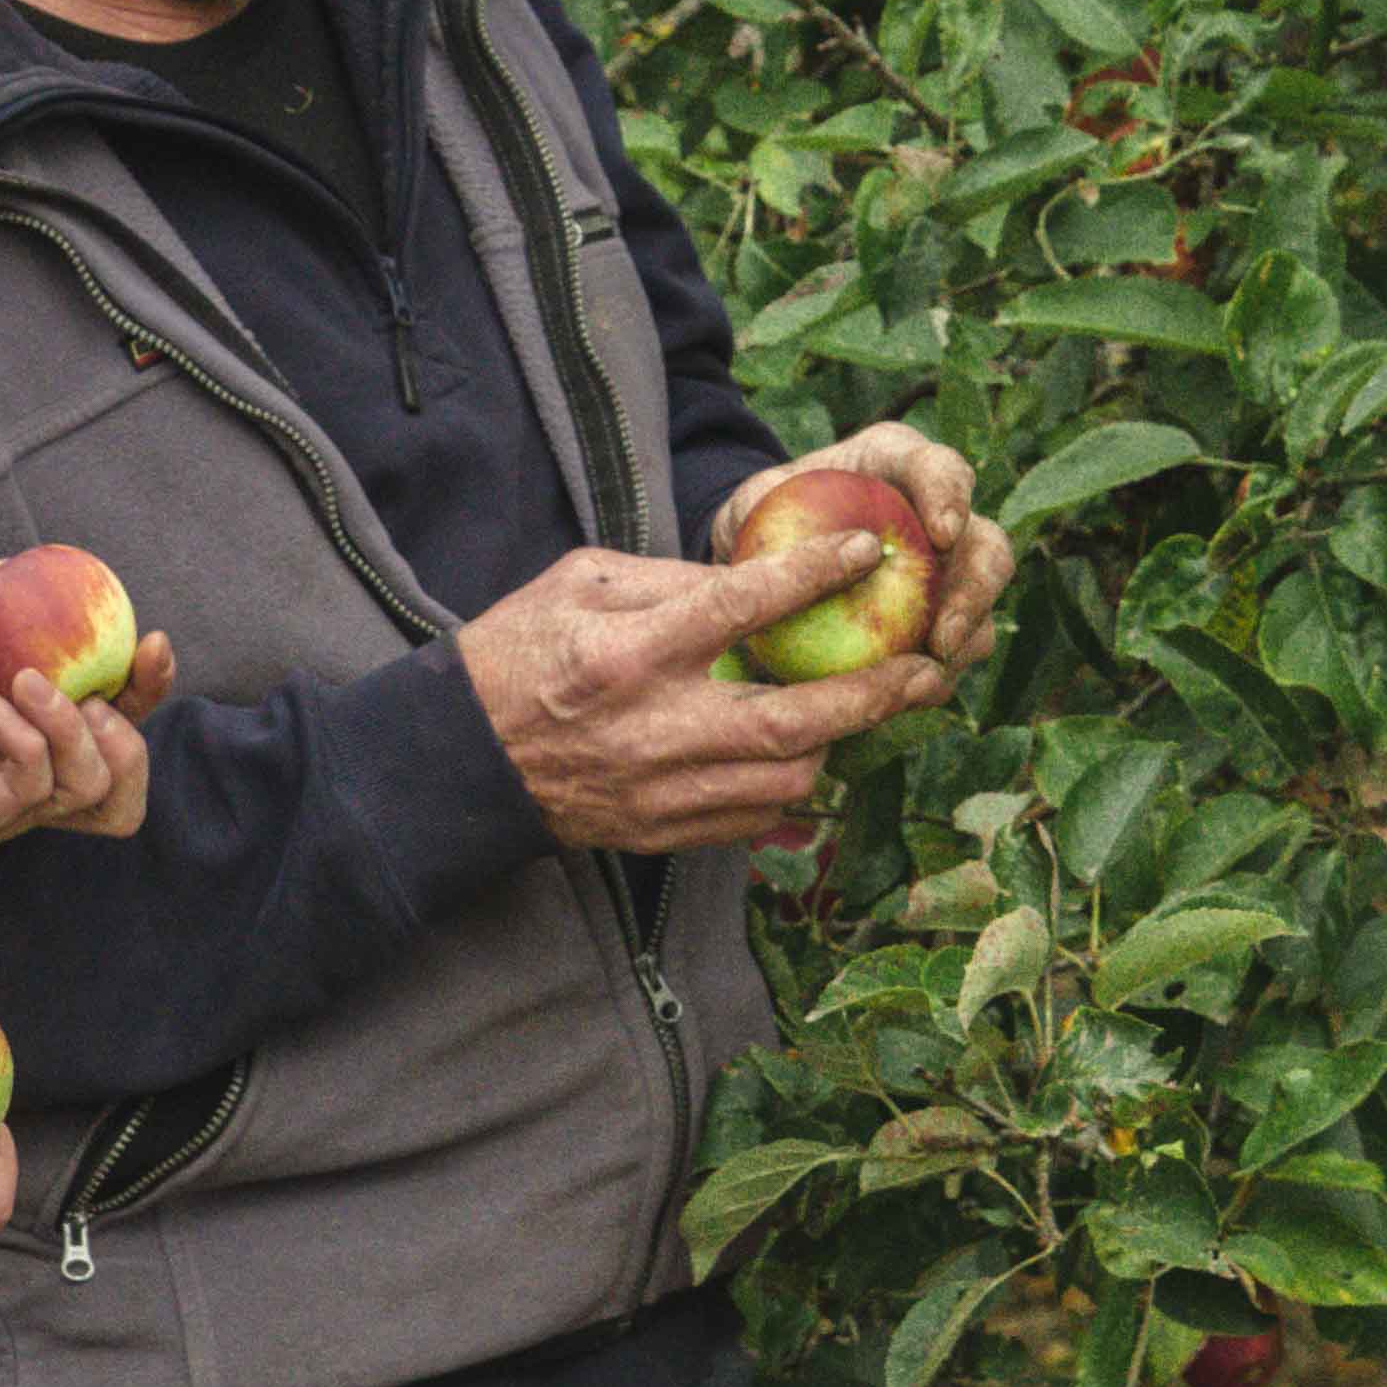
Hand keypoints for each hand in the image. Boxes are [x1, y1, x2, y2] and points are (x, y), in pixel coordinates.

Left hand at [0, 563, 174, 855]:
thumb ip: (2, 590)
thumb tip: (61, 562)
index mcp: (29, 723)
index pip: (117, 718)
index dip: (149, 687)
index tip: (152, 640)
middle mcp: (25, 769)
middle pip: (124, 774)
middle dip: (133, 728)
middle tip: (96, 691)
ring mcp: (2, 800)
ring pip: (95, 791)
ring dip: (79, 730)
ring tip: (27, 686)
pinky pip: (36, 793)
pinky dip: (34, 745)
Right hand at [457, 537, 943, 852]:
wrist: (461, 761)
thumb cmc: (515, 653)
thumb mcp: (579, 583)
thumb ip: (667, 578)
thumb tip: (754, 580)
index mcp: (630, 652)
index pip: (742, 608)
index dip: (814, 576)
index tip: (867, 553)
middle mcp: (655, 728)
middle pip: (795, 721)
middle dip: (875, 695)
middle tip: (925, 669)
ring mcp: (662, 791)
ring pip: (789, 781)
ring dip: (838, 743)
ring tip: (864, 709)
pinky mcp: (662, 833)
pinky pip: (755, 821)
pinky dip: (790, 787)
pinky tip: (805, 754)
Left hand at [714, 421, 1018, 678]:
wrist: (766, 551)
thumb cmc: (761, 516)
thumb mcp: (748, 505)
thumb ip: (759, 517)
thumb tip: (771, 566)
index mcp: (898, 463)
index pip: (940, 468)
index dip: (951, 496)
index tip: (943, 533)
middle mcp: (938, 514)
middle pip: (987, 545)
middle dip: (977, 588)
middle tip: (945, 633)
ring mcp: (947, 571)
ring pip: (984, 603)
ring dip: (968, 639)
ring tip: (932, 673)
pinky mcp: (938, 619)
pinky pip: (954, 650)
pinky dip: (937, 672)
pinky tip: (910, 695)